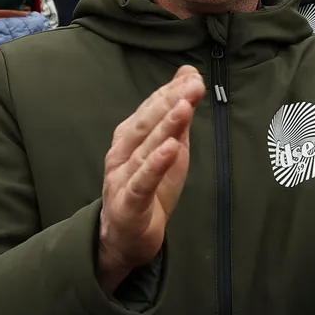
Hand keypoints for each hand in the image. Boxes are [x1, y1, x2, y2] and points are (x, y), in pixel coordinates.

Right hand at [98, 65, 204, 293]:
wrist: (125, 238)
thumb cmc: (149, 190)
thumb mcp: (169, 151)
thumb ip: (178, 117)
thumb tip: (189, 77)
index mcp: (130, 137)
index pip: (150, 109)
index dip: (171, 91)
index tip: (193, 76)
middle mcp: (122, 153)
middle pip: (145, 123)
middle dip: (170, 101)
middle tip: (193, 85)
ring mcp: (122, 178)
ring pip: (144, 149)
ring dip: (165, 127)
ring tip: (184, 107)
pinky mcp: (128, 203)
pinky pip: (142, 182)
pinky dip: (155, 165)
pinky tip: (170, 149)